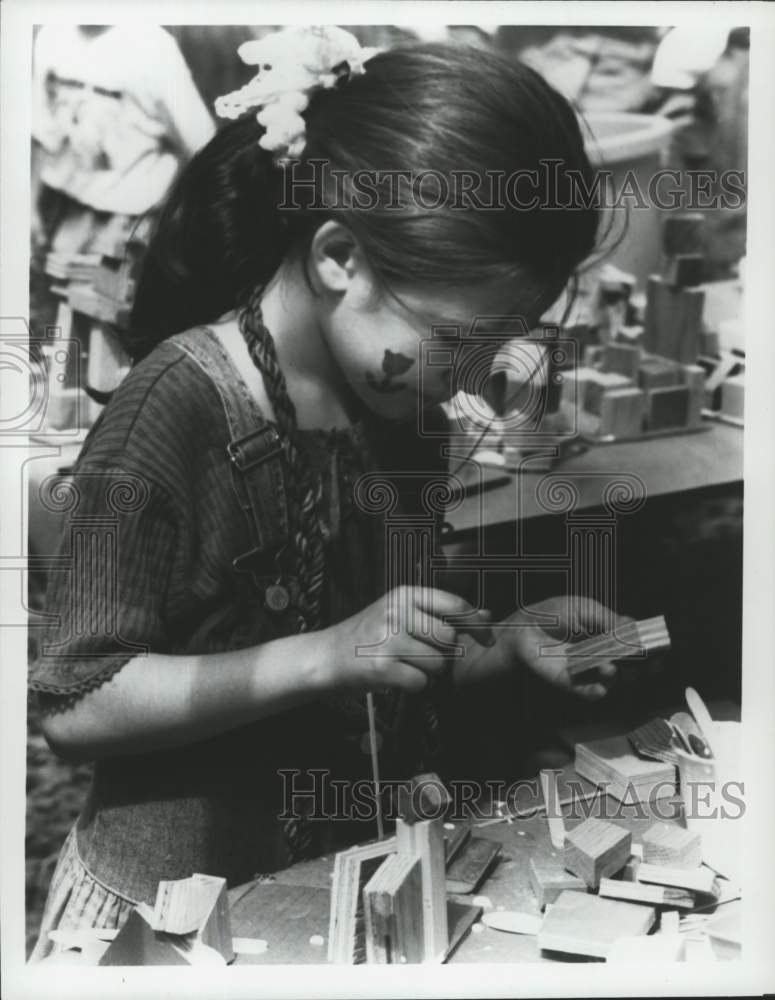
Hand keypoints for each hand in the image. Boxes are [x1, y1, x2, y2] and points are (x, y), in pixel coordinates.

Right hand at [320, 586, 491, 694]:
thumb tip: (487, 615)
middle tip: (420, 654)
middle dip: (444, 653)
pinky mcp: (381, 667)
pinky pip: (421, 683)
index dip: (477, 623)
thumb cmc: (367, 636)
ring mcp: (387, 639)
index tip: (487, 638)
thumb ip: (442, 614)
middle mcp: (396, 612)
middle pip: (449, 638)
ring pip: (438, 664)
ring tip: (403, 664)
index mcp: (403, 594)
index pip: (455, 604)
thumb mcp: (401, 615)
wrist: (324, 657)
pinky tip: (395, 677)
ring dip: (427, 671)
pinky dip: (413, 686)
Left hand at [505, 595, 634, 700]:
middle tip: (643, 665)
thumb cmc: (553, 613)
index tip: (659, 652)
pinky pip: (586, 691)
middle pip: (628, 666)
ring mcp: (586, 669)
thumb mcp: (583, 608)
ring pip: (610, 680)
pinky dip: (595, 692)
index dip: (647, 650)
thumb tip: (632, 625)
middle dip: (638, 668)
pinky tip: (600, 689)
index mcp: (607, 635)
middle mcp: (601, 654)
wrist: (523, 627)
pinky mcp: (570, 681)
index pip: (633, 646)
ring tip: (609, 669)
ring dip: (614, 677)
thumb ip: (606, 618)